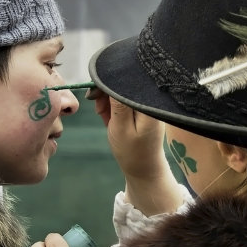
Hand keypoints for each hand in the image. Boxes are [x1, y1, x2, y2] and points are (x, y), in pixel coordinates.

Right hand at [86, 89, 182, 215]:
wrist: (144, 170)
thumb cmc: (133, 152)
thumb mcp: (121, 127)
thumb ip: (118, 103)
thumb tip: (113, 77)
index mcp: (149, 103)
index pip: (128, 80)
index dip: (109, 82)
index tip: (95, 93)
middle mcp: (152, 99)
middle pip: (125, 82)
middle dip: (107, 92)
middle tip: (99, 110)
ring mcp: (148, 103)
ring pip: (122, 90)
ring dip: (109, 100)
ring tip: (104, 116)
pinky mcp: (143, 108)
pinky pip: (125, 99)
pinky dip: (114, 106)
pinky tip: (109, 118)